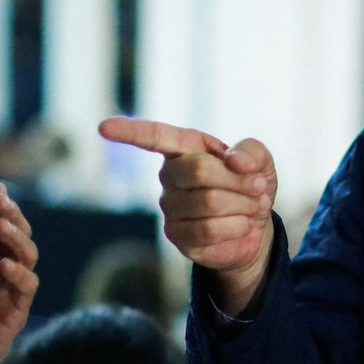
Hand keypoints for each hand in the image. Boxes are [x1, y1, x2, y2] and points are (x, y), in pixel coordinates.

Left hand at [0, 187, 38, 363]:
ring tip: (1, 225)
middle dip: (13, 216)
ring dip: (17, 239)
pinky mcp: (16, 312)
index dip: (1, 207)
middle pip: (19, 237)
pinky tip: (4, 264)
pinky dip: (18, 273)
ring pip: (28, 257)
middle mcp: (6, 273)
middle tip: (1, 201)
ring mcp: (13, 292)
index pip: (0, 227)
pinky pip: (26, 288)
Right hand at [98, 116, 275, 315]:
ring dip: (244, 205)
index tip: (104, 127)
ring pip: (209, 202)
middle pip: (200, 170)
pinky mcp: (177, 236)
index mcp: (184, 148)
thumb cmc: (250, 185)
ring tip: (253, 206)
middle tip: (258, 187)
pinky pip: (209, 230)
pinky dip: (238, 226)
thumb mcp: (259, 161)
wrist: (256, 227)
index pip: (154, 136)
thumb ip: (250, 152)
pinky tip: (244, 225)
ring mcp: (169, 207)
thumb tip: (233, 160)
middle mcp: (169, 175)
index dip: (130, 132)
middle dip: (239, 181)